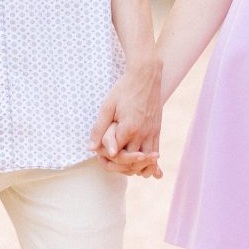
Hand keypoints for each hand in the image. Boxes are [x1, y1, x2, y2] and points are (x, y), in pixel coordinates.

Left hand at [88, 64, 162, 178]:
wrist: (146, 76)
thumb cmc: (124, 89)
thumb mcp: (107, 106)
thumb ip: (100, 128)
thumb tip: (91, 148)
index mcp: (128, 128)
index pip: (116, 154)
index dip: (106, 157)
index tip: (100, 155)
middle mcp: (142, 134)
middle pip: (131, 162)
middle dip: (119, 166)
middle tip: (108, 163)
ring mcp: (152, 133)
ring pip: (146, 162)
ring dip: (135, 169)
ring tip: (126, 169)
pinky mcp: (157, 131)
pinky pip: (156, 153)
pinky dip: (152, 165)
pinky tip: (151, 172)